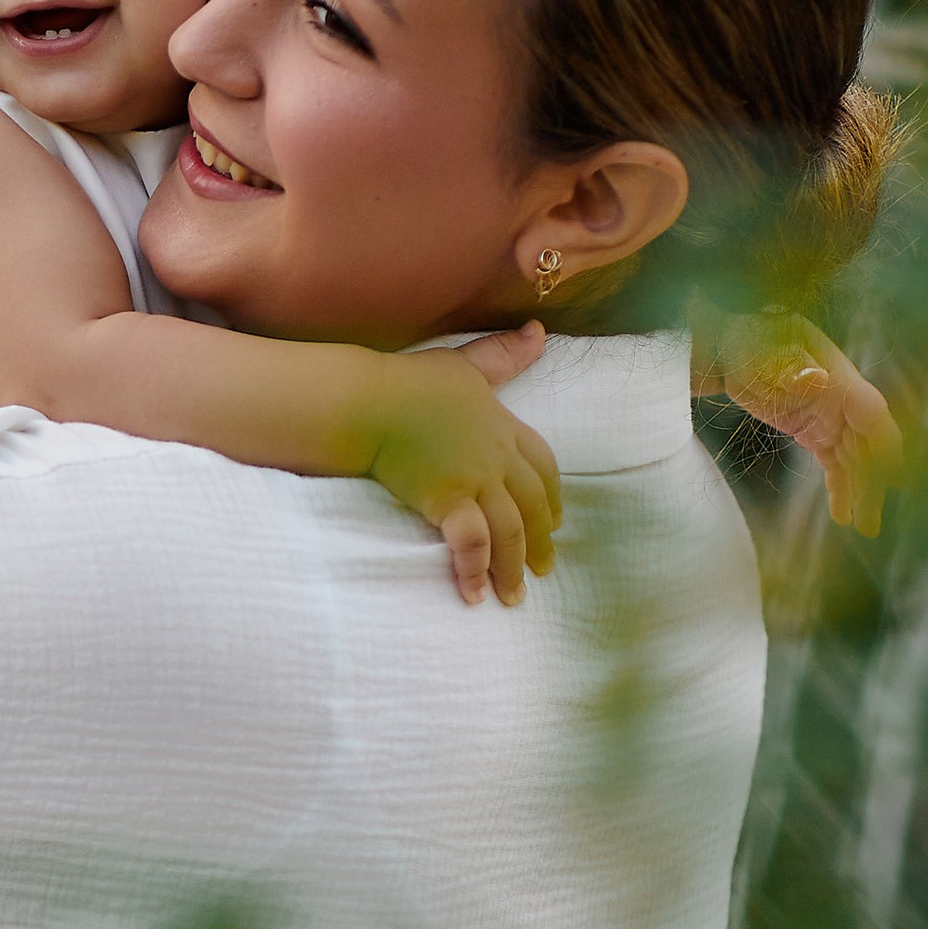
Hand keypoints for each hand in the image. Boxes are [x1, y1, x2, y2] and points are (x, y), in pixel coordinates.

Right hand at [359, 328, 559, 605]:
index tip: (556, 519)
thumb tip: (538, 330)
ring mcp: (474, 481)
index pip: (542, 465)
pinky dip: (474, 571)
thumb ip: (502, 356)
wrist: (371, 401)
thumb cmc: (410, 382)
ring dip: (513, 567)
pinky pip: (471, 544)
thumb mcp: (465, 364)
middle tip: (542, 570)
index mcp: (503, 427)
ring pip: (510, 531)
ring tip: (513, 597)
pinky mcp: (446, 502)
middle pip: (533, 505)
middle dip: (541, 541)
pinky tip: (472, 596)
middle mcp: (496, 457)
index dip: (552, 495)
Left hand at [706, 314, 901, 535]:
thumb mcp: (763, 351)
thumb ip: (788, 366)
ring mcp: (830, 416)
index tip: (891, 478)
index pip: (872, 413)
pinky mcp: (814, 430)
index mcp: (838, 376)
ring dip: (861, 491)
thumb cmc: (745, 341)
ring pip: (856, 458)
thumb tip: (815, 378)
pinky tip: (841, 514)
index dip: (884, 444)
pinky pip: (836, 462)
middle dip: (873, 482)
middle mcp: (842, 398)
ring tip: (862, 527)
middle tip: (869, 522)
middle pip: (868, 444)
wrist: (725, 346)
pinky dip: (841, 486)